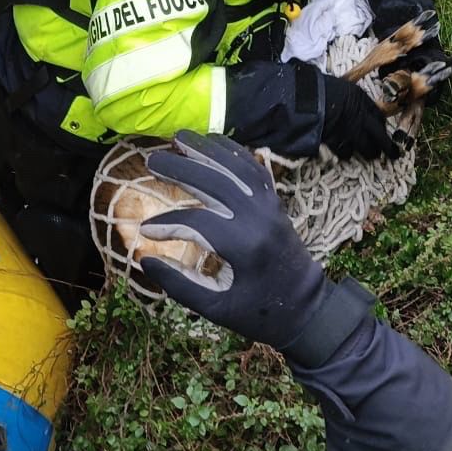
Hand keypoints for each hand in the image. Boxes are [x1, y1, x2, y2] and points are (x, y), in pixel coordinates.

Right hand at [139, 133, 372, 361]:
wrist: (307, 309)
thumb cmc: (258, 314)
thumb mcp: (216, 309)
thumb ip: (180, 285)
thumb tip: (145, 261)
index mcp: (243, 246)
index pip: (196, 222)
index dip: (167, 224)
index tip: (144, 229)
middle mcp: (258, 218)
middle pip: (214, 181)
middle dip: (180, 168)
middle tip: (151, 159)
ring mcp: (270, 206)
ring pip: (235, 167)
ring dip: (206, 150)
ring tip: (178, 137)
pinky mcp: (276, 203)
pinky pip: (254, 169)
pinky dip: (233, 152)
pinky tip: (213, 143)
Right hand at [320, 74, 401, 161]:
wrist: (309, 99)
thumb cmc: (321, 88)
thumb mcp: (340, 88)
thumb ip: (349, 100)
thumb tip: (348, 104)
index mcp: (363, 101)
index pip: (380, 117)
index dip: (382, 126)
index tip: (382, 131)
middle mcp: (362, 118)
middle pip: (380, 137)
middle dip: (386, 147)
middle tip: (391, 154)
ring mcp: (352, 132)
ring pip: (367, 148)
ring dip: (369, 153)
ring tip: (369, 156)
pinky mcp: (339, 143)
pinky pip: (346, 153)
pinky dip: (346, 153)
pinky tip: (346, 152)